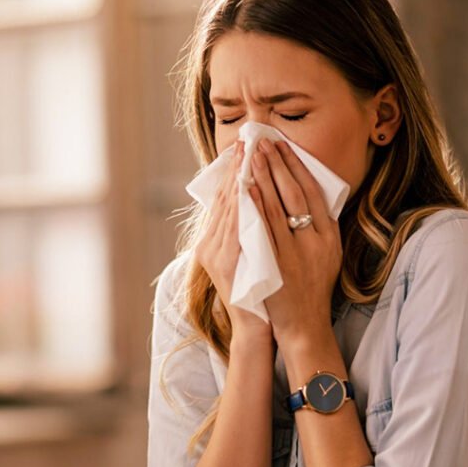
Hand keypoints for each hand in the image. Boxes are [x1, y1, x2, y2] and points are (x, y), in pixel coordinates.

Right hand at [194, 141, 272, 340]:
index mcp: (212, 241)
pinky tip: (252, 188)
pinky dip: (244, 207)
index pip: (224, 198)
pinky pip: (237, 230)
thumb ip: (246, 230)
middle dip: (237, 168)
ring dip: (241, 180)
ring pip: (229, 209)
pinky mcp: (226, 266)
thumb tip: (255, 197)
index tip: (245, 146)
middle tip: (248, 140)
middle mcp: (209, 245)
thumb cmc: (258, 290)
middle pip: (224, 199)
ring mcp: (216, 256)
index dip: (234, 170)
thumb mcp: (248, 255)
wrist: (256, 326)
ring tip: (251, 155)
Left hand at [246, 138, 341, 350]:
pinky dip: (257, 206)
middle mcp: (316, 240)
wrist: (305, 325)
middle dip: (278, 164)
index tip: (282, 145)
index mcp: (330, 235)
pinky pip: (265, 229)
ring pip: (279, 206)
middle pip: (296, 192)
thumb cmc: (312, 287)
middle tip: (263, 141)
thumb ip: (319, 227)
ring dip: (264, 178)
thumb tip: (306, 194)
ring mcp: (297, 252)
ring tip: (252, 155)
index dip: (297, 165)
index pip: (313, 191)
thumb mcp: (327, 253)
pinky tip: (247, 188)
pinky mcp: (277, 264)